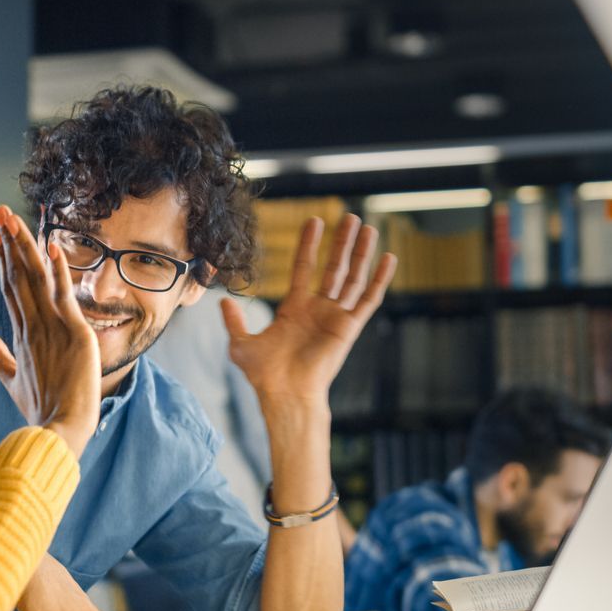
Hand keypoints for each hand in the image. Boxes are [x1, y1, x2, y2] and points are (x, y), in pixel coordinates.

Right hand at [0, 205, 100, 455]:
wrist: (58, 431)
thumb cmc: (40, 412)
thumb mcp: (13, 384)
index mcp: (19, 336)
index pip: (9, 287)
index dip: (2, 259)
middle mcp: (31, 325)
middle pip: (16, 275)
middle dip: (7, 241)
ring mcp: (51, 326)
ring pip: (35, 277)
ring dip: (24, 246)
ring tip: (13, 218)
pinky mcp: (74, 332)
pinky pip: (64, 293)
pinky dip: (59, 268)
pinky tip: (52, 244)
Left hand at [220, 213, 394, 405]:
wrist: (285, 394)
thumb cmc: (265, 374)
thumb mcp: (241, 344)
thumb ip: (235, 322)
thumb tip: (223, 302)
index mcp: (295, 309)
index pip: (304, 268)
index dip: (308, 245)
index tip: (314, 221)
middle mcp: (318, 310)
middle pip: (333, 268)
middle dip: (341, 243)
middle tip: (348, 216)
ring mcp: (335, 317)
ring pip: (352, 278)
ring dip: (360, 253)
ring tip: (367, 227)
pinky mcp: (349, 328)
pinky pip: (368, 299)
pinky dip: (379, 279)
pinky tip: (388, 258)